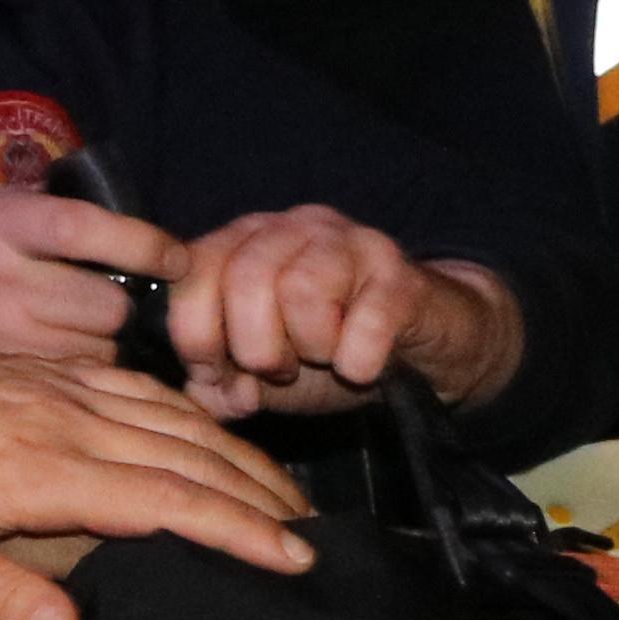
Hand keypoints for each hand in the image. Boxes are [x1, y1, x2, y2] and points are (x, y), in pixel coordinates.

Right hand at [0, 190, 182, 365]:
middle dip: (123, 309)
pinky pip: (80, 384)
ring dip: (109, 348)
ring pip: (100, 352)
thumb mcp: (13, 212)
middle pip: (106, 304)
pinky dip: (89, 377)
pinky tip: (71, 366)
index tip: (176, 259)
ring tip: (82, 337)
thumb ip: (70, 207)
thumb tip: (160, 242)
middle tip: (114, 308)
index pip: (85, 228)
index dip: (143, 244)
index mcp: (2, 223)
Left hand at [0, 330, 314, 619]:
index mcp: (38, 467)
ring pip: (170, 415)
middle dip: (261, 495)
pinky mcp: (38, 372)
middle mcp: (60, 415)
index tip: (294, 561)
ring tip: (284, 496)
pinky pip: (136, 388)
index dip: (237, 532)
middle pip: (187, 453)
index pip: (166, 500)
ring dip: (235, 454)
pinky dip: (188, 414)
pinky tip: (207, 436)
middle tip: (317, 539)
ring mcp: (53, 386)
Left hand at [165, 207, 518, 420]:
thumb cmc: (334, 350)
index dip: (195, 335)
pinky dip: (358, 360)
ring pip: (302, 289)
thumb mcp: (263, 373)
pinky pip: (366, 320)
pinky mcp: (402, 275)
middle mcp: (294, 227)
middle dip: (254, 348)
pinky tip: (363, 366)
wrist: (426, 346)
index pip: (192, 271)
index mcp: (246, 241)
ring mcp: (352, 243)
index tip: (216, 373)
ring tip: (325, 358)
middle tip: (280, 370)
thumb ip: (220, 382)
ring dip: (309, 347)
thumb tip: (201, 392)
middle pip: (246, 281)